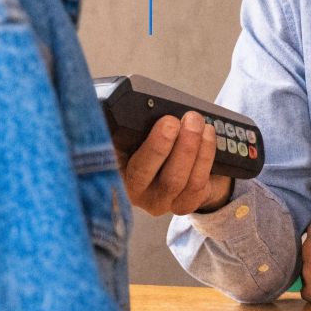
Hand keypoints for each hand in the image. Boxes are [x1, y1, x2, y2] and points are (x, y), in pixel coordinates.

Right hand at [117, 112, 233, 215]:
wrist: (185, 162)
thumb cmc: (157, 139)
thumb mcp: (139, 128)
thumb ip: (131, 122)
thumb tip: (135, 105)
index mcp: (111, 169)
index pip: (104, 161)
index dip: (109, 147)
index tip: (121, 129)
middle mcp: (131, 190)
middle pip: (141, 173)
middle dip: (159, 145)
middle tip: (172, 121)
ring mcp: (158, 201)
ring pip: (174, 179)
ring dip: (188, 146)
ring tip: (195, 121)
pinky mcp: (183, 205)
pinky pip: (195, 183)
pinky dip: (204, 155)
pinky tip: (207, 135)